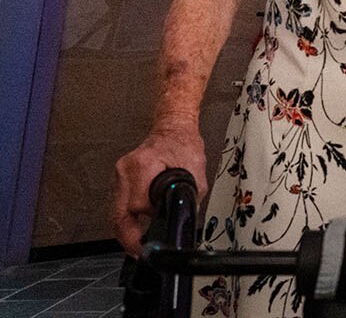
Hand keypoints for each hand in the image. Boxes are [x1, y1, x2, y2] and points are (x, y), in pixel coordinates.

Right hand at [112, 125, 205, 255]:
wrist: (174, 127)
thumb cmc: (184, 144)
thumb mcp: (196, 172)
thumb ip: (188, 198)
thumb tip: (183, 220)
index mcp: (142, 167)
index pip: (132, 209)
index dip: (134, 234)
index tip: (140, 248)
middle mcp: (125, 170)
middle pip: (118, 215)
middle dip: (128, 236)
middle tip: (140, 250)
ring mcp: (120, 174)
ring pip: (117, 211)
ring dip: (128, 226)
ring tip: (140, 240)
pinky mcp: (121, 177)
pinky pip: (120, 203)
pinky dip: (128, 216)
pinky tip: (137, 224)